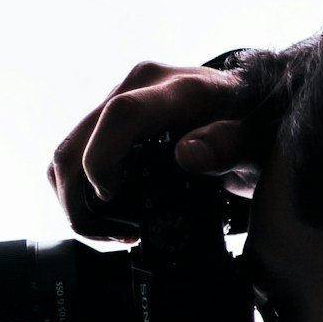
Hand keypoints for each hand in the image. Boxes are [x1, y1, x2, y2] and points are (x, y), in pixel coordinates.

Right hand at [50, 60, 273, 240]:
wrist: (252, 103)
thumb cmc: (254, 124)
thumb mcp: (256, 141)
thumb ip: (228, 145)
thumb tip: (187, 155)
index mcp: (176, 88)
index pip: (121, 117)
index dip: (103, 163)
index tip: (112, 200)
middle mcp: (138, 86)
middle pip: (77, 143)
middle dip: (81, 201)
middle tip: (119, 235)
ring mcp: (119, 99)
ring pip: (66, 154)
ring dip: (76, 200)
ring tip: (117, 231)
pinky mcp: (109, 118)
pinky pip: (74, 156)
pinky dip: (80, 191)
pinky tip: (111, 214)